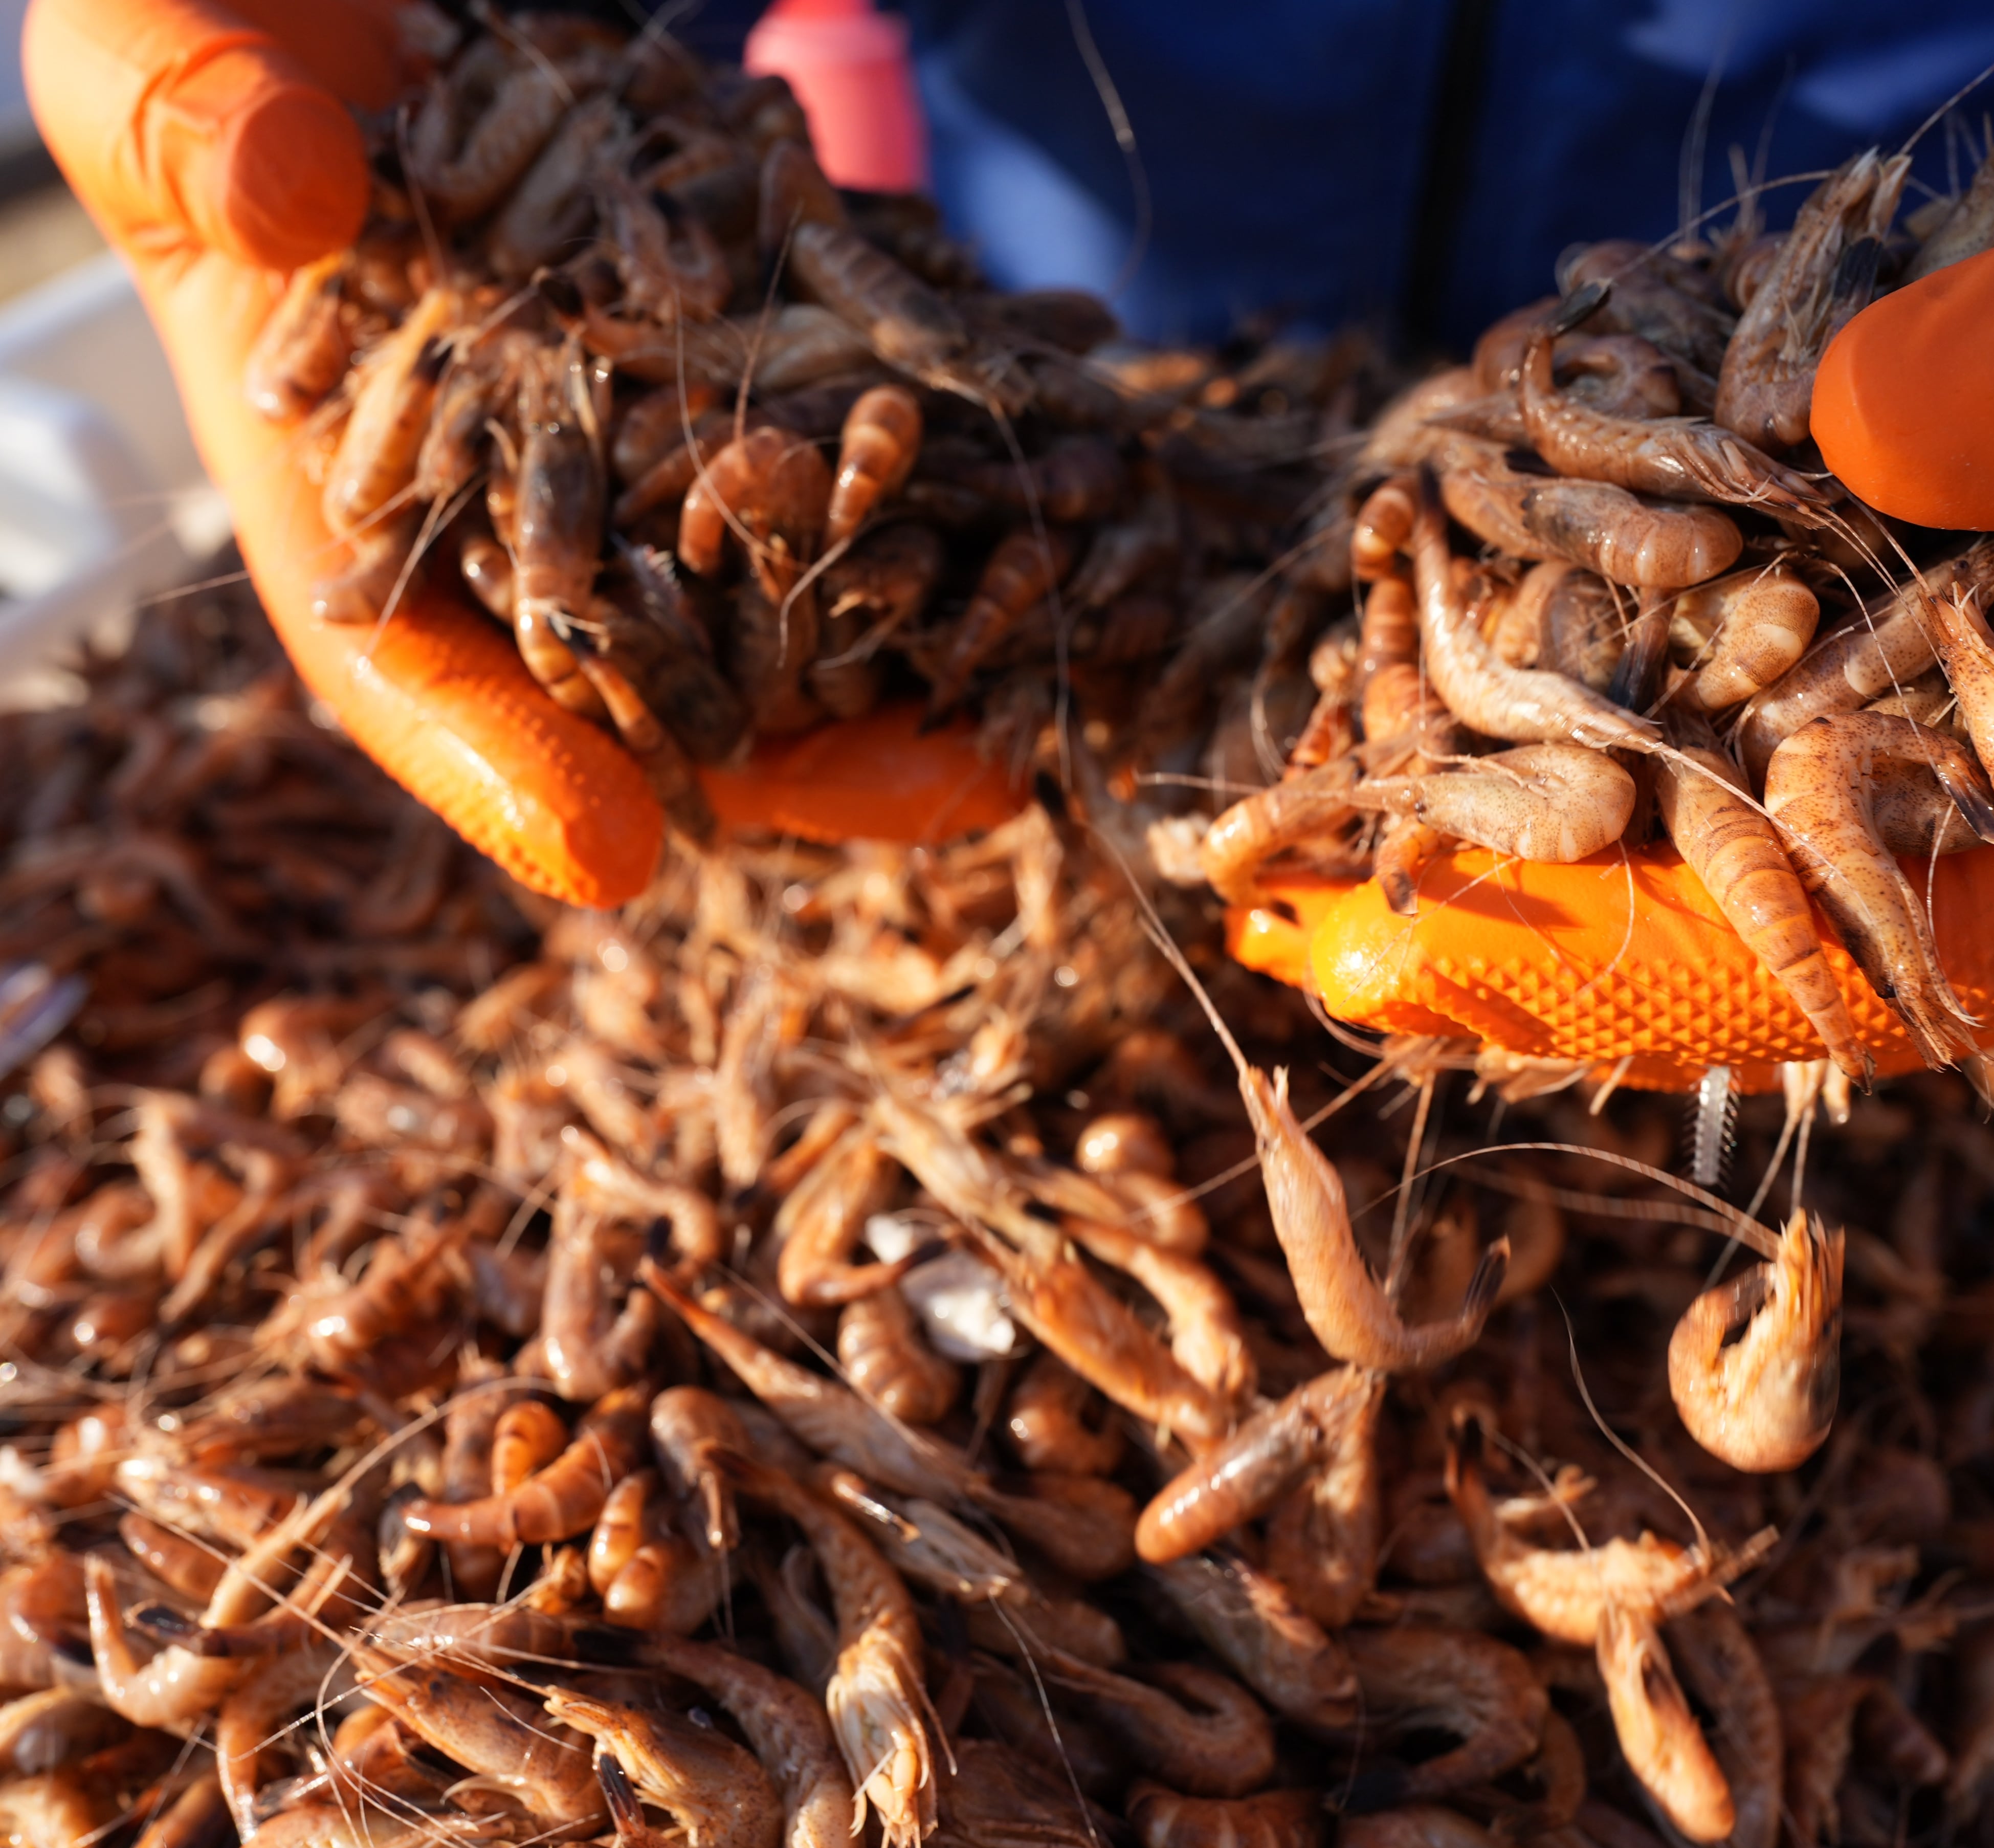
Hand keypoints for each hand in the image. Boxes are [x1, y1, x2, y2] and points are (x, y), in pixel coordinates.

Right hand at [26, 0, 1015, 908]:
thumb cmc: (190, 56)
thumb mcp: (156, 85)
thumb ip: (203, 143)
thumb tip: (293, 194)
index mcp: (362, 504)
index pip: (428, 674)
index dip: (516, 765)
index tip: (630, 848)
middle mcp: (526, 496)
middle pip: (664, 661)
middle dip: (811, 734)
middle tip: (964, 782)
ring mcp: (643, 419)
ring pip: (788, 560)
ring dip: (926, 611)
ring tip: (1063, 659)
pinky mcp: (733, 323)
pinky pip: (846, 401)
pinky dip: (943, 434)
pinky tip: (1060, 456)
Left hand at [1245, 18, 1993, 1088]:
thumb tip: (1861, 429)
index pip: (1923, 941)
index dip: (1648, 954)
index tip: (1398, 949)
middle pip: (1847, 877)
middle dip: (1582, 899)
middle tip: (1312, 915)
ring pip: (1848, 741)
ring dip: (1617, 755)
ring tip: (1373, 774)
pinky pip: (1893, 598)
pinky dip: (1725, 595)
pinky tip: (1564, 587)